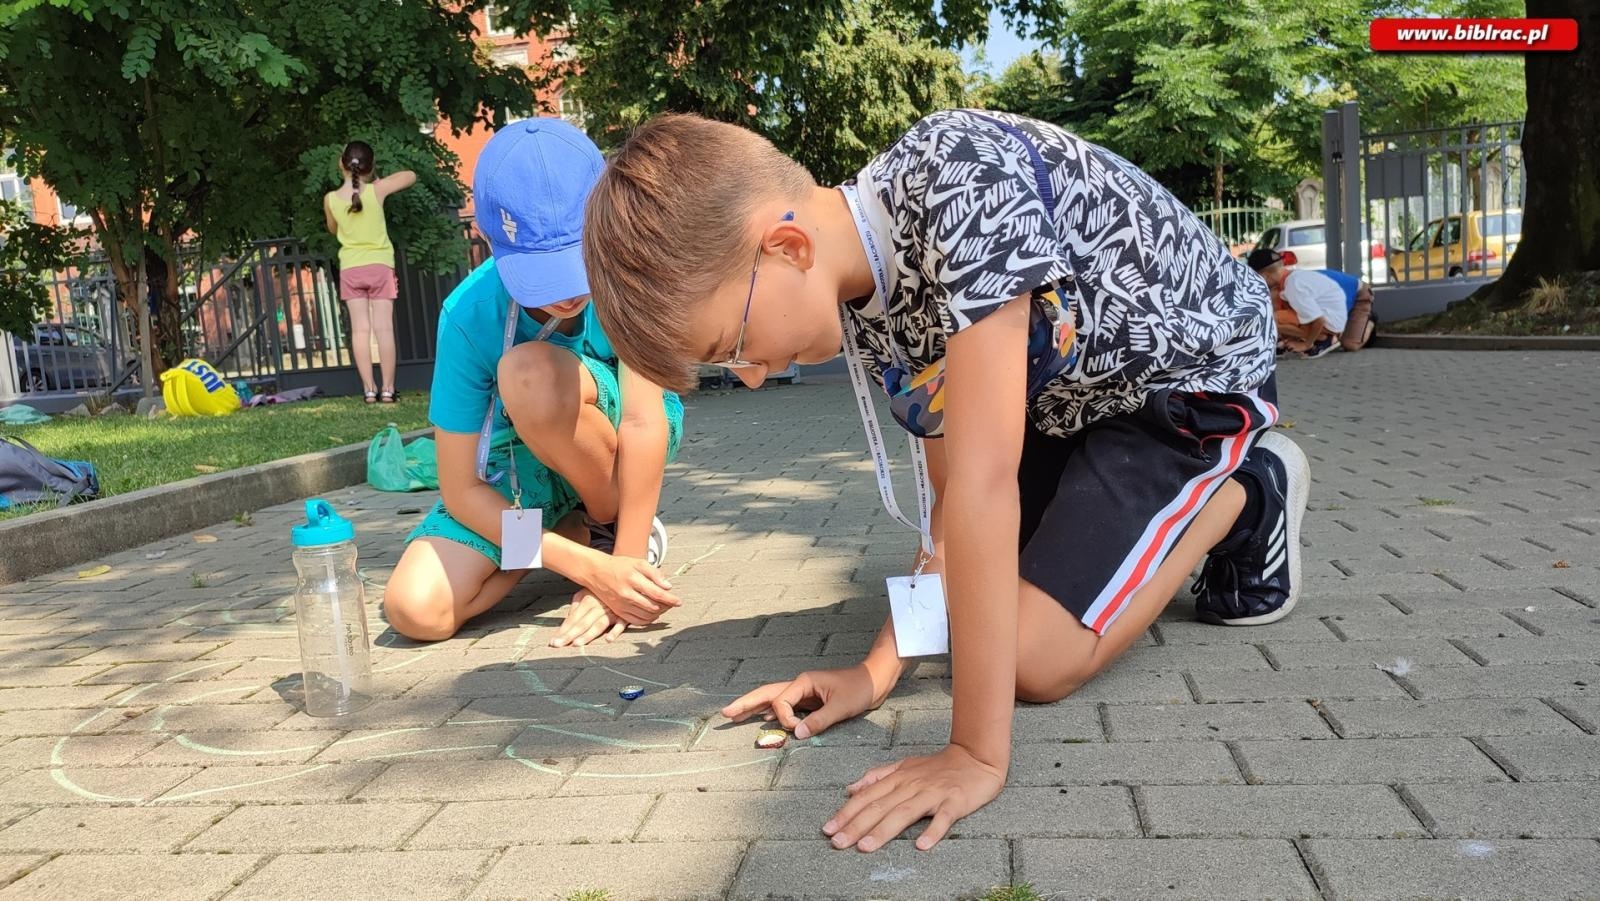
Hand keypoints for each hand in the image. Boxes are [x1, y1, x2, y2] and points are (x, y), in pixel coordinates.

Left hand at [549, 590, 626, 647]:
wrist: (626, 579)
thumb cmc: (604, 587)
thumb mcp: (587, 591)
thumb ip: (577, 605)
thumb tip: (568, 619)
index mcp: (587, 600)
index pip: (573, 618)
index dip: (563, 630)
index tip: (553, 641)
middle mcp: (598, 606)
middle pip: (582, 623)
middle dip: (569, 635)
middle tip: (558, 645)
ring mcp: (612, 610)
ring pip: (598, 624)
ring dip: (588, 634)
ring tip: (577, 643)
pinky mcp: (626, 615)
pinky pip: (621, 623)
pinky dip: (615, 631)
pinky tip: (608, 639)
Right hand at [579, 553, 680, 623]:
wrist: (596, 572)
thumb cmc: (620, 566)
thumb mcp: (638, 563)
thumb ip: (655, 574)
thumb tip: (668, 587)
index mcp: (633, 579)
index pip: (657, 593)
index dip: (670, 599)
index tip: (679, 602)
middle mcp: (626, 593)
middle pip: (653, 606)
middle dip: (666, 607)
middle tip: (672, 604)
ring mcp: (621, 604)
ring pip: (645, 615)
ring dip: (658, 613)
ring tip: (664, 608)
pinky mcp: (617, 611)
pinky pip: (636, 621)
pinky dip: (647, 620)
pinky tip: (653, 614)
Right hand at [721, 665, 885, 738]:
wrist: (875, 680)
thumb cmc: (860, 689)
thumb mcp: (841, 707)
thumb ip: (819, 721)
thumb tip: (796, 735)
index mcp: (804, 682)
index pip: (781, 702)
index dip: (784, 719)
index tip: (798, 729)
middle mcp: (800, 685)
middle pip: (766, 693)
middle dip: (746, 703)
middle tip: (725, 713)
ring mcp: (804, 692)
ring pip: (773, 699)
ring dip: (755, 707)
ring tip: (735, 715)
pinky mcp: (810, 700)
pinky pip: (786, 706)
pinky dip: (772, 712)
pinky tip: (762, 718)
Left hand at [822, 744, 1004, 852]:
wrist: (976, 758)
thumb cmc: (937, 767)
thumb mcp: (904, 766)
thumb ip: (877, 776)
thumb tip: (851, 789)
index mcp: (897, 778)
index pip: (866, 797)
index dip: (846, 813)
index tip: (828, 829)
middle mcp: (911, 785)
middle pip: (880, 807)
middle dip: (856, 826)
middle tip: (837, 843)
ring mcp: (933, 793)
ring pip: (904, 813)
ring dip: (884, 830)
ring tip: (865, 847)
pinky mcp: (954, 801)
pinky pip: (943, 818)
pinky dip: (933, 831)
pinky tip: (922, 846)